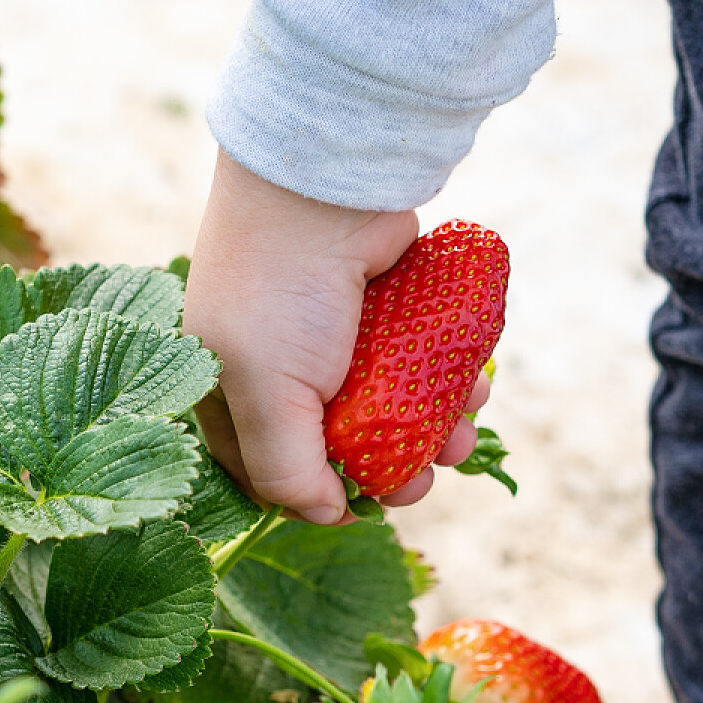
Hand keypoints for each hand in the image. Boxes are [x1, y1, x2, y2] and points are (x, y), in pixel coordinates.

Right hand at [183, 150, 488, 522]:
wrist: (327, 185)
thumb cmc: (279, 291)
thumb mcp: (266, 393)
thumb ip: (287, 470)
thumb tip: (327, 516)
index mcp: (229, 391)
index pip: (270, 472)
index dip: (321, 496)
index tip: (367, 506)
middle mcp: (278, 366)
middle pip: (341, 443)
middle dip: (392, 465)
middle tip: (426, 477)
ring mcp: (333, 335)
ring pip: (390, 404)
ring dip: (432, 427)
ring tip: (464, 431)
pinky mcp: (382, 307)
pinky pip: (418, 359)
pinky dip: (447, 378)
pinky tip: (473, 387)